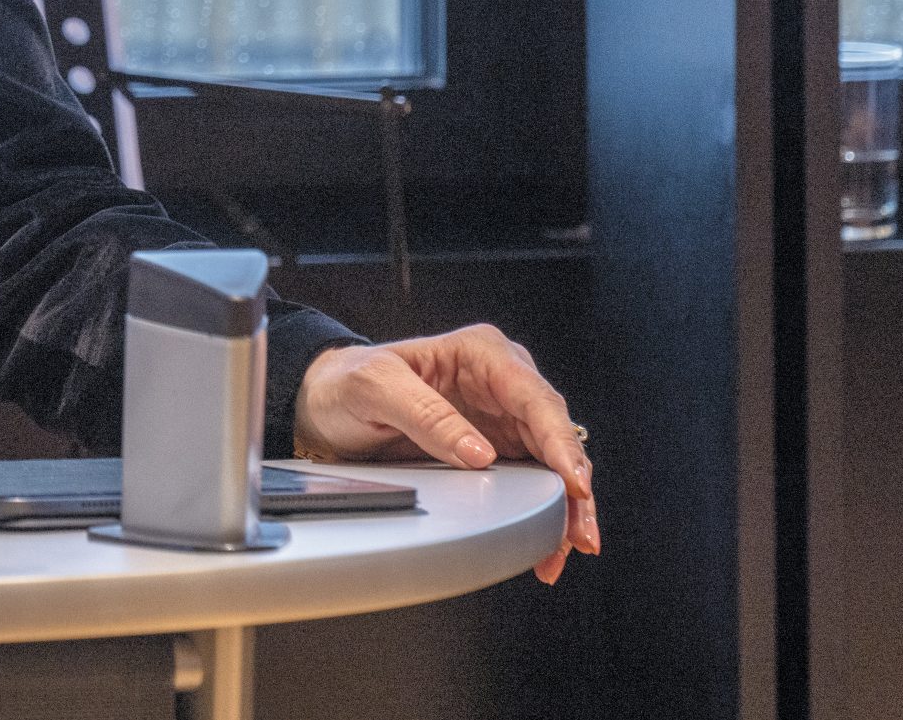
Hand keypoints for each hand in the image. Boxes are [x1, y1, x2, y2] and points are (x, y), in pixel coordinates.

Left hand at [292, 324, 598, 584]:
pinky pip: (533, 482)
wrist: (324, 403)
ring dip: (566, 507)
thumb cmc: (346, 381)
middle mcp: (501, 384)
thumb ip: (426, 415)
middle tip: (578, 533)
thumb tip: (480, 453)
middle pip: (555, 435)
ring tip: (567, 548)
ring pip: (553, 464)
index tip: (573, 481)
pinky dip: (545, 512)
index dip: (560, 442)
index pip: (535, 398)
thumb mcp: (375, 387)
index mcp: (482, 353)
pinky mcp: (496, 451)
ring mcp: (502, 419)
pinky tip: (548, 542)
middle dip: (574, 486)